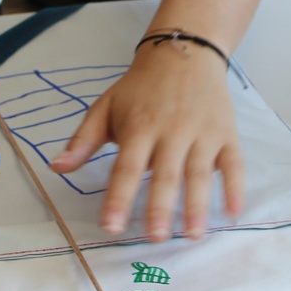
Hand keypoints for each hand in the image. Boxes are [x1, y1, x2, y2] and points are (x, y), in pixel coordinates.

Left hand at [51, 39, 242, 240]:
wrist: (184, 52)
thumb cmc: (140, 87)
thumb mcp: (106, 106)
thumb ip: (83, 140)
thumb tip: (55, 168)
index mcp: (139, 127)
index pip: (126, 167)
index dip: (118, 197)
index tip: (111, 226)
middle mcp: (172, 130)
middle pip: (165, 174)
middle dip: (160, 208)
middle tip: (155, 239)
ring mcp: (202, 132)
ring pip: (200, 173)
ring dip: (197, 205)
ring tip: (192, 235)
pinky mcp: (226, 133)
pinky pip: (234, 163)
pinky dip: (235, 187)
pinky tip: (233, 212)